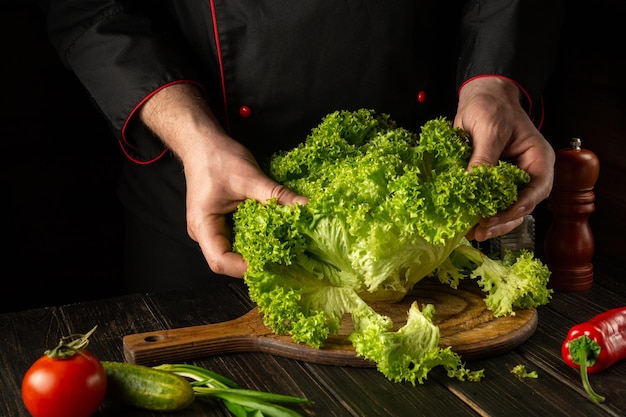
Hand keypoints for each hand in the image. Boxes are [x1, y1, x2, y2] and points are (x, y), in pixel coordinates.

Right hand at [139, 83, 306, 277]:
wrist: (203, 143)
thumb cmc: (218, 158)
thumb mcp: (251, 177)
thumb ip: (278, 196)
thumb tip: (307, 208)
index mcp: (203, 226)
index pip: (221, 261)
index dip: (245, 268)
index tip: (273, 264)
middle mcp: (204, 233)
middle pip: (229, 261)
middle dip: (256, 263)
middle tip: (285, 261)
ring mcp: (213, 230)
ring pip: (235, 251)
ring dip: (258, 252)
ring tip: (284, 252)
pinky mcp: (222, 223)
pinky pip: (238, 239)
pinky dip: (257, 239)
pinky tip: (275, 237)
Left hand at [454, 77, 554, 240]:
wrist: (481, 97)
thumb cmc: (492, 106)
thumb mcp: (489, 129)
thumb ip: (483, 157)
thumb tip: (473, 184)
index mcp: (538, 159)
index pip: (537, 189)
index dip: (519, 206)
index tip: (499, 215)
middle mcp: (528, 173)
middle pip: (522, 206)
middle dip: (502, 221)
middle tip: (481, 229)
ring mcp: (511, 180)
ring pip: (507, 210)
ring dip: (491, 224)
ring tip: (473, 233)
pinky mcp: (492, 183)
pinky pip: (490, 203)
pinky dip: (480, 214)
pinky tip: (467, 223)